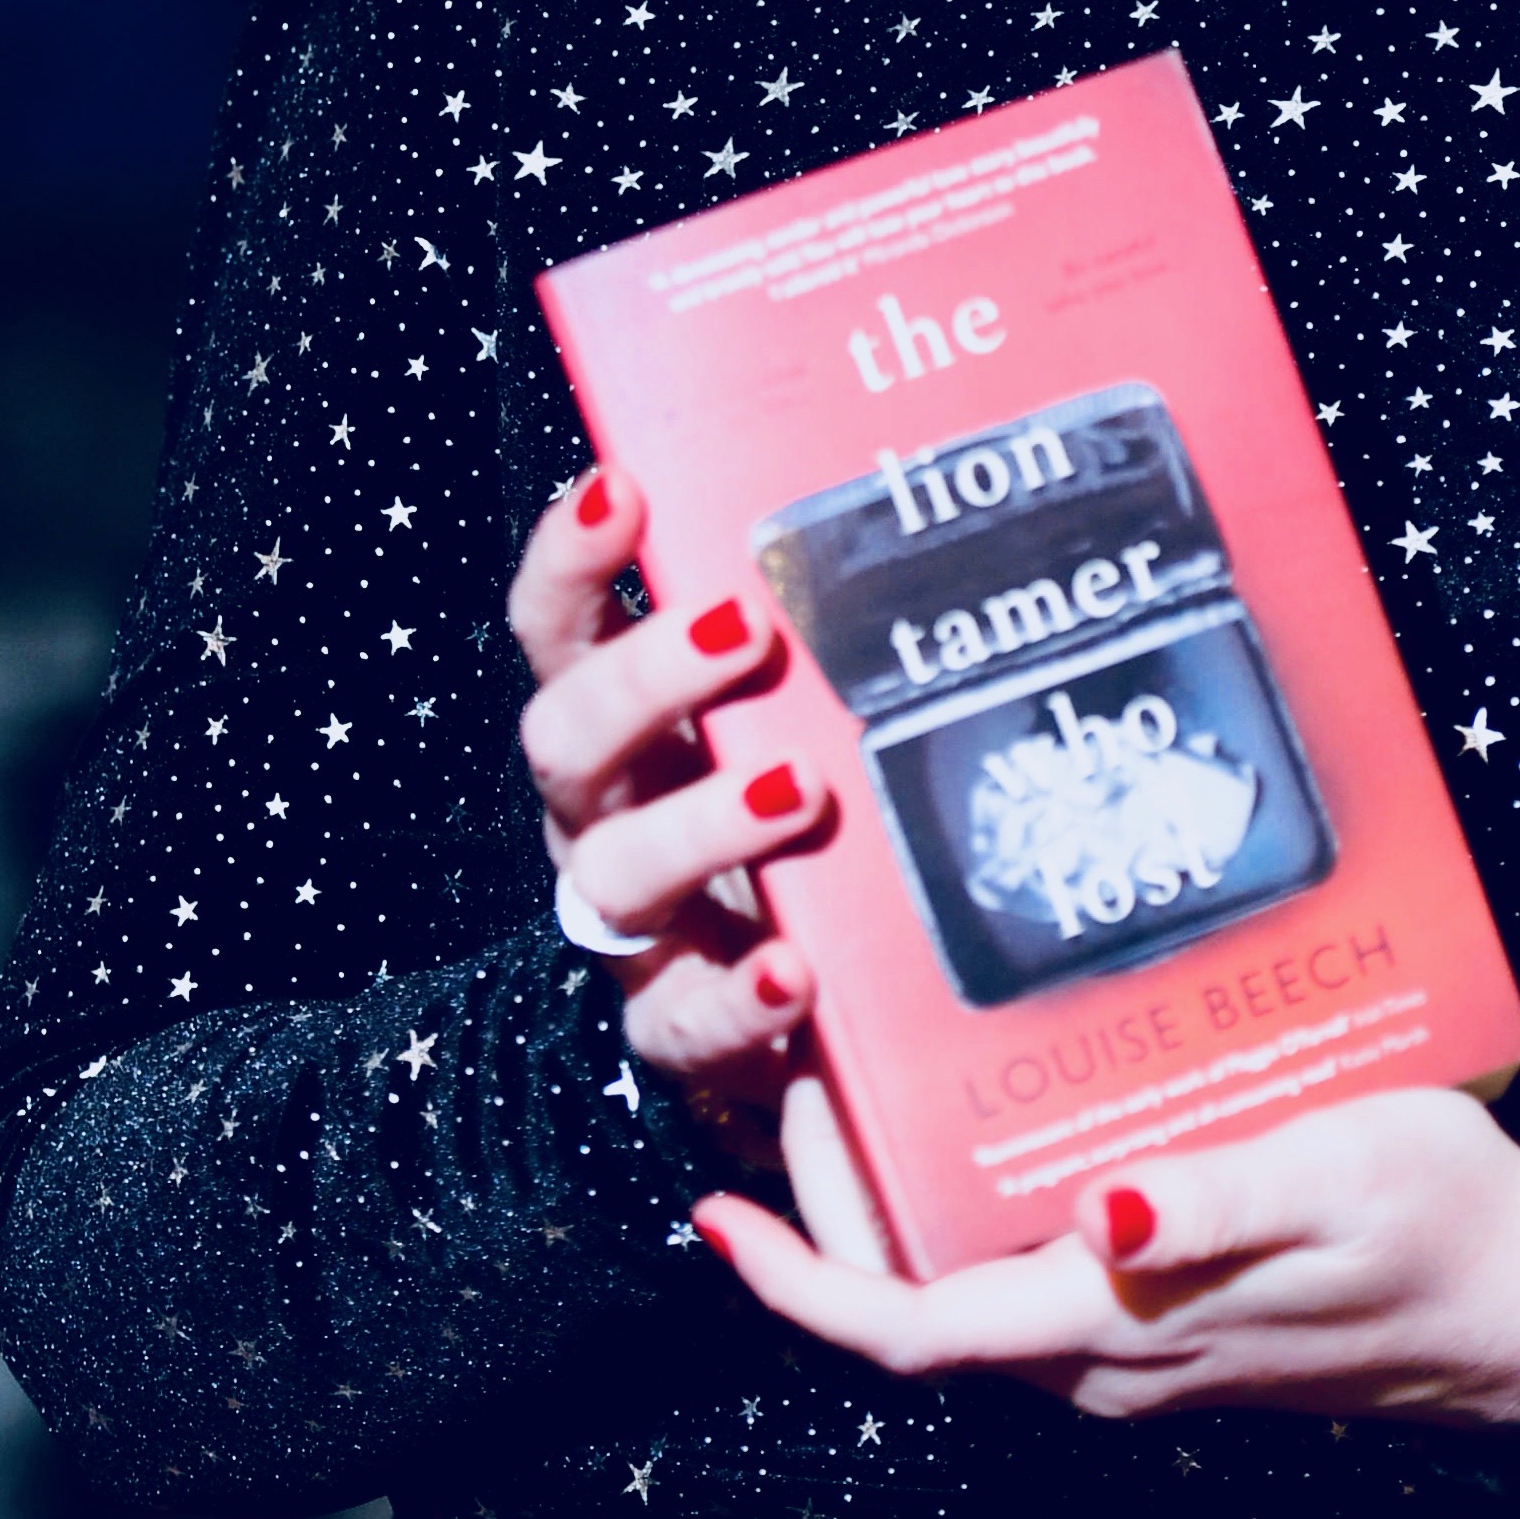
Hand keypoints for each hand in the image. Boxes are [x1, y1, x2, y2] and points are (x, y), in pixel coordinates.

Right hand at [508, 462, 837, 1166]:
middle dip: (647, 677)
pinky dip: (737, 996)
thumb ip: (846, 644)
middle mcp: (608, 817)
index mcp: (628, 730)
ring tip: (797, 788)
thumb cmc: (825, 834)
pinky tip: (795, 969)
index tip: (621, 486)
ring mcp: (637, 931)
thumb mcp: (821, 730)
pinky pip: (685, 1021)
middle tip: (747, 630)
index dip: (569, 559)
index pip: (562, 630)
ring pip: (614, 872)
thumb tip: (957, 498)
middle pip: (568, 737)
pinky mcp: (679, 1032)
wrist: (823, 1024)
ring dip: (699, 822)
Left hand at [689, 1086, 1519, 1429]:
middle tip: (799, 1058)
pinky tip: (982, 1114)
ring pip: (958, 1292)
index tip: (718, 1208)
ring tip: (858, 1067)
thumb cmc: (1447, 1231)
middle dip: (827, 1203)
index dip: (799, 1280)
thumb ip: (1215, 1204)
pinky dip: (965, 1206)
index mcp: (1116, 1329)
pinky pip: (1020, 1279)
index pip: (909, 1332)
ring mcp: (1127, 1352)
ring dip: (890, 1202)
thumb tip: (1098, 1214)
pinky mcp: (1161, 1322)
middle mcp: (1098, 1361)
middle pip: (908, 1304)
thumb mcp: (1342, 1184)